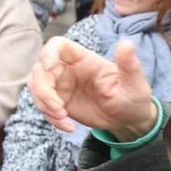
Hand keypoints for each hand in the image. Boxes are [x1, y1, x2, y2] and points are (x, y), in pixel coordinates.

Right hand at [28, 38, 155, 138]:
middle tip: (59, 109)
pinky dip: (50, 118)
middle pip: (40, 70)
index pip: (58, 45)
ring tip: (63, 118)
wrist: (127, 121)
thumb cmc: (133, 98)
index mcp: (84, 59)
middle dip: (44, 90)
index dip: (48, 53)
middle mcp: (68, 70)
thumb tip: (127, 43)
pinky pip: (42, 106)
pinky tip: (69, 127)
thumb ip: (129, 64)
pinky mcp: (58, 102)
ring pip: (36, 87)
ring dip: (43, 104)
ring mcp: (61, 86)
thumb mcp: (135, 83)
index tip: (49, 68)